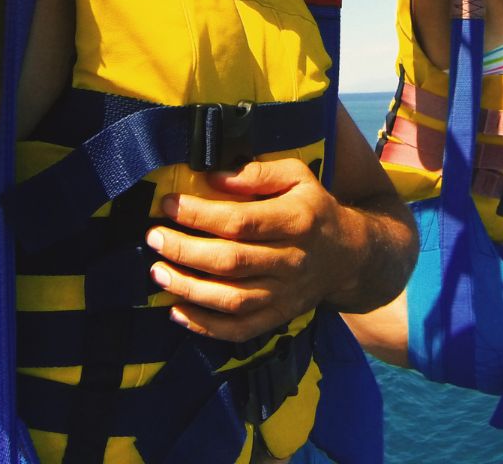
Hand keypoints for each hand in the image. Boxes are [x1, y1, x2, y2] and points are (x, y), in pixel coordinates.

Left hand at [145, 158, 352, 341]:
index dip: (200, 214)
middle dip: (185, 250)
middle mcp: (292, 261)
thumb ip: (258, 173)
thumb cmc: (313, 208)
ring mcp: (285, 294)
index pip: (241, 221)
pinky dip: (206, 326)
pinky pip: (240, 329)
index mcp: (297, 221)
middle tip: (154, 237)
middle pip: (231, 261)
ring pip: (232, 299)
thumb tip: (214, 178)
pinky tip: (177, 312)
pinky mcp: (279, 317)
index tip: (170, 204)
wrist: (348, 254)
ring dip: (189, 289)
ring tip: (157, 272)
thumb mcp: (297, 176)